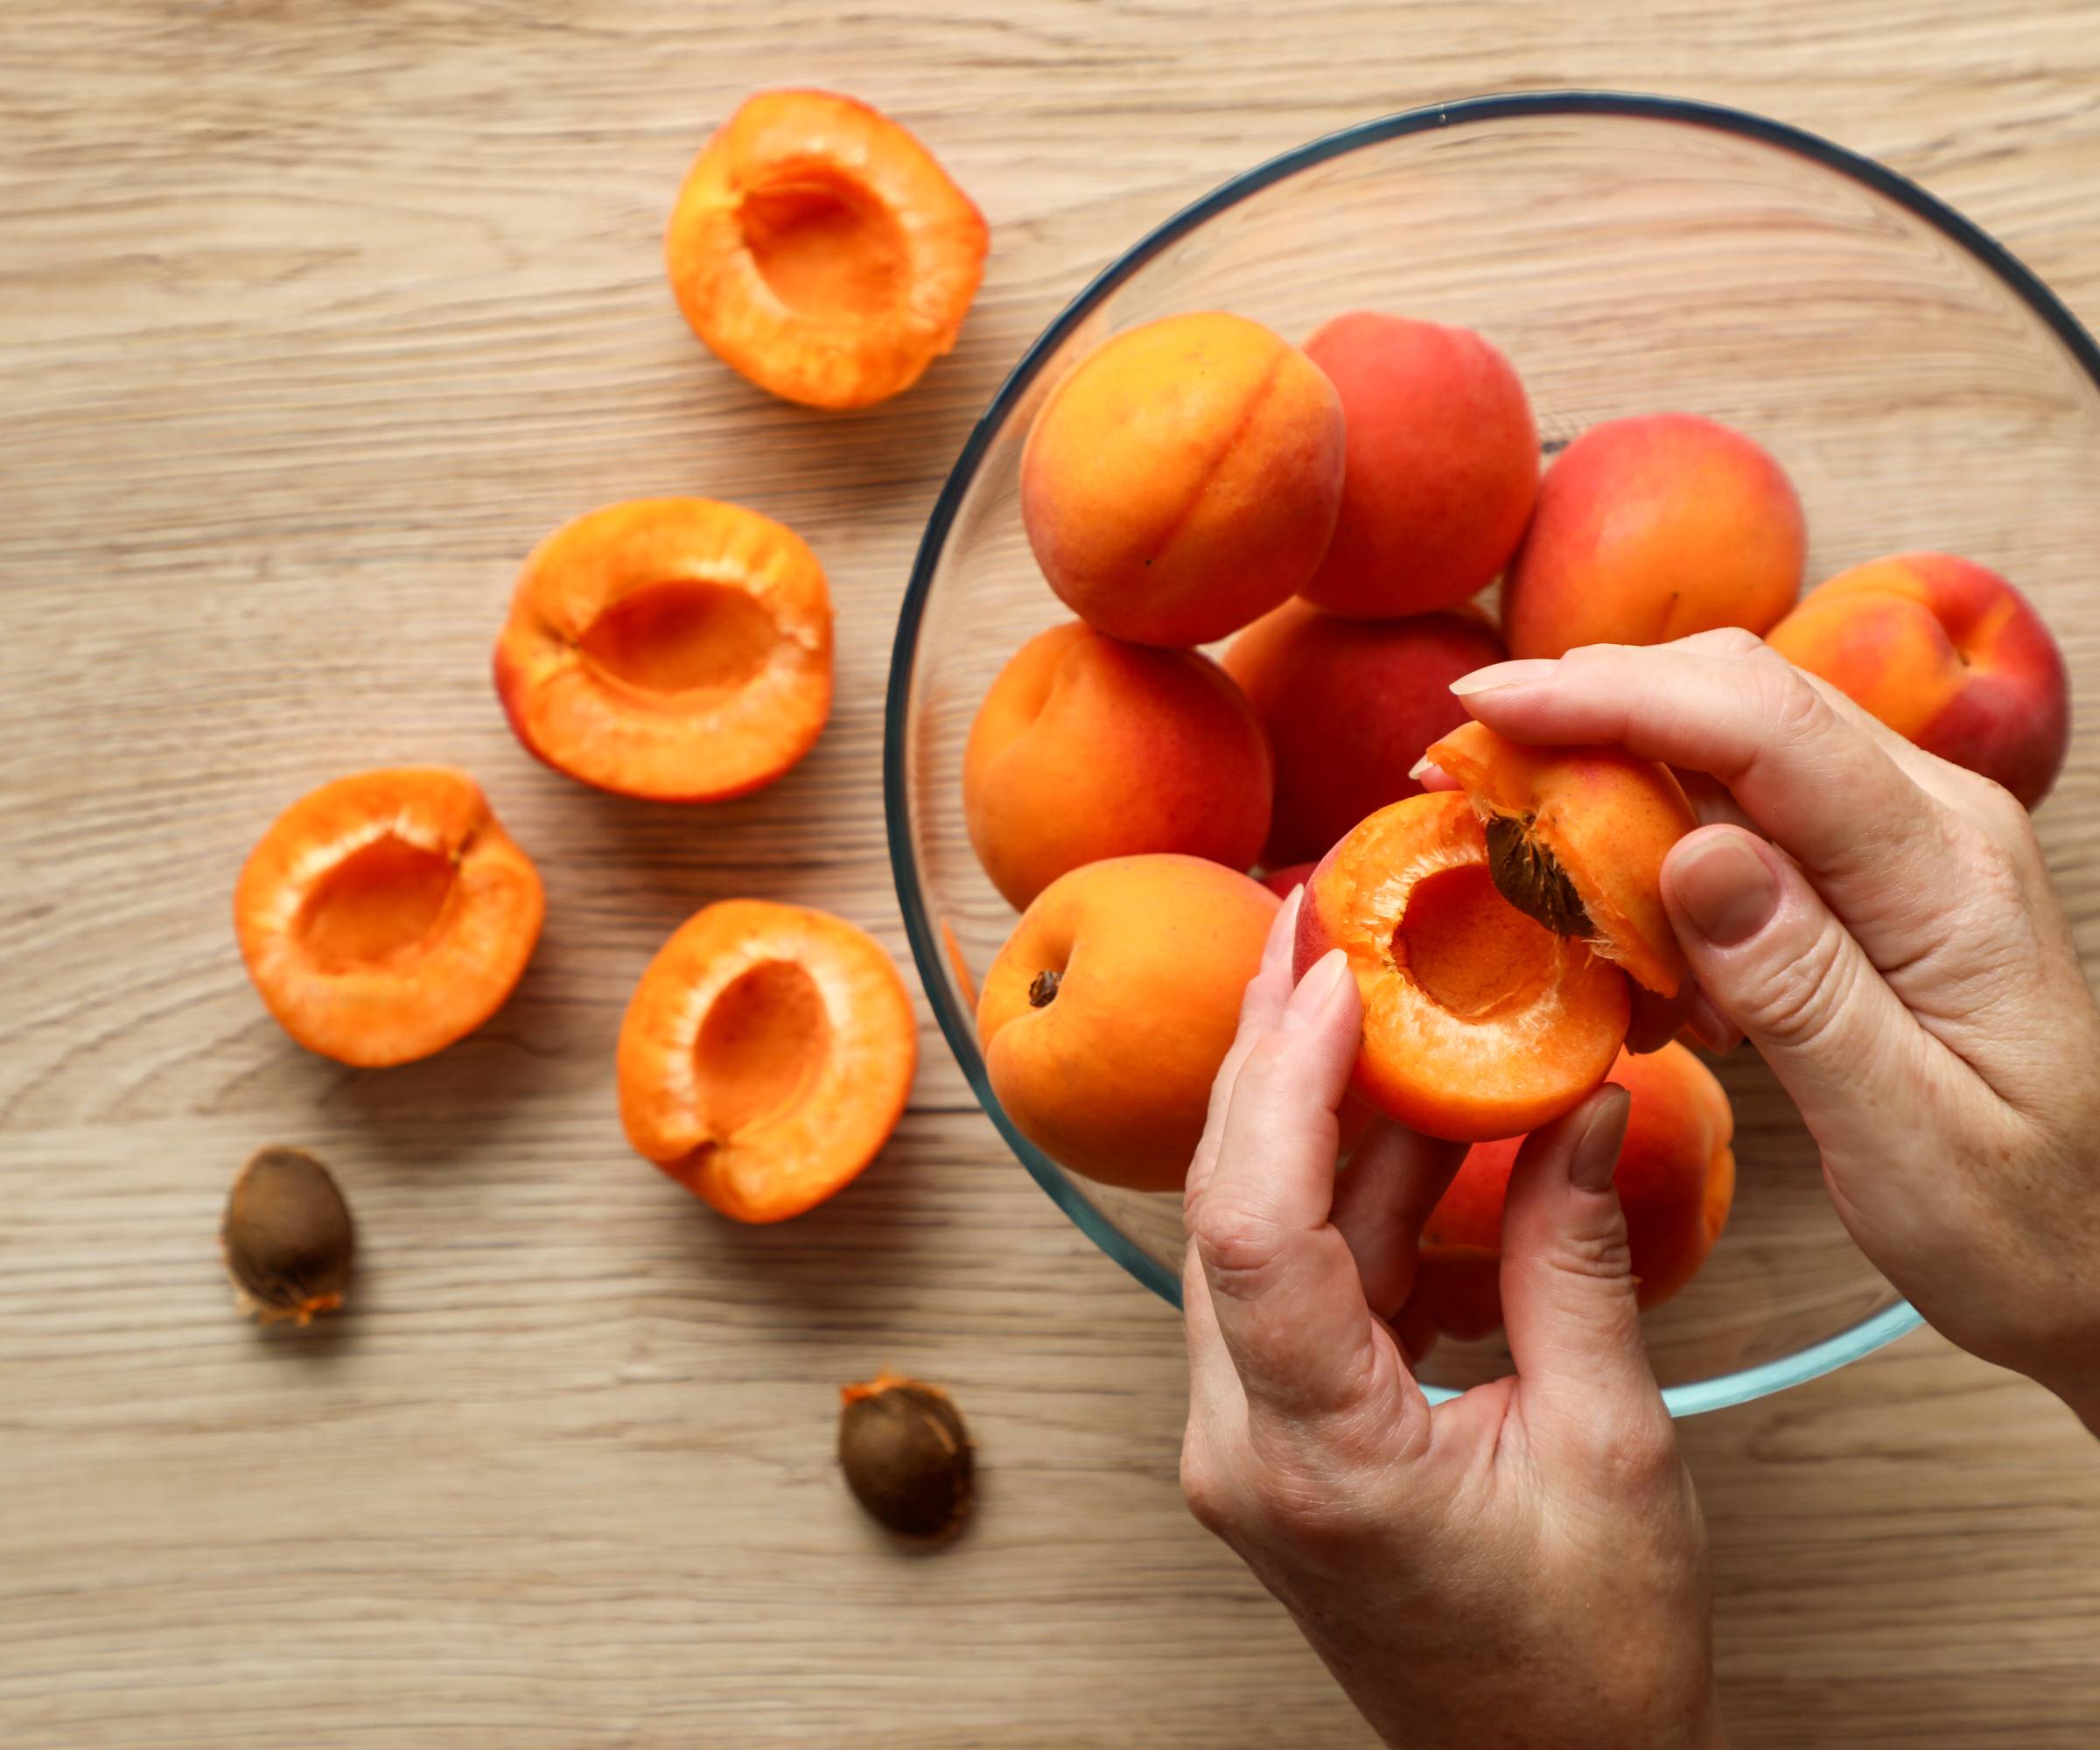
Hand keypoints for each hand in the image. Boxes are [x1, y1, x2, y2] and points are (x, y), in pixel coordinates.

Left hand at [1181, 895, 1723, 1749]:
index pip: (1253, 1228)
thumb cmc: (1585, 1665)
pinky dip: (1342, 1187)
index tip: (1331, 970)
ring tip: (1357, 986)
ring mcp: (1244, 1438)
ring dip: (1305, 1110)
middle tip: (1314, 925)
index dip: (1281, 1080)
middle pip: (1223, 1206)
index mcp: (1312, 1458)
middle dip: (1268, 1055)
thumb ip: (1575, 1263)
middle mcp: (1240, 1443)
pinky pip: (1290, 1276)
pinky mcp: (1275, 1430)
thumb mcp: (1610, 1447)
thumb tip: (1579, 1105)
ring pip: (1248, 1229)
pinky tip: (1397, 1108)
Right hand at [1449, 631, 2099, 1428]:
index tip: (1485, 710)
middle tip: (1457, 762)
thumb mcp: (1907, 1138)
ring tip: (1505, 827)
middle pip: (1737, 696)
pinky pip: (1738, 803)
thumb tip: (1689, 850)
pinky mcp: (1867, 868)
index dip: (1614, 697)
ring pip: (1727, 737)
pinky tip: (1601, 904)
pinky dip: (1645, 827)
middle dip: (1587, 705)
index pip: (1764, 727)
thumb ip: (1805, 990)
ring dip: (1605, 763)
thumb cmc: (2019, 1220)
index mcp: (1948, 872)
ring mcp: (1901, 836)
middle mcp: (1931, 820)